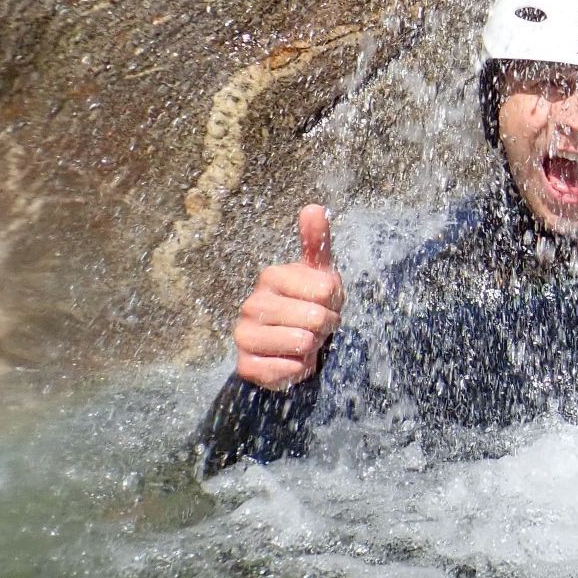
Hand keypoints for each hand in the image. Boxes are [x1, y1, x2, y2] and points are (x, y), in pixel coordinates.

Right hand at [233, 205, 343, 389]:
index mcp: (271, 277)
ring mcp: (244, 335)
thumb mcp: (320, 272)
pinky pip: (286, 369)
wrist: (296, 344)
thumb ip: (317, 241)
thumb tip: (313, 207)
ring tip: (305, 342)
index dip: (334, 300)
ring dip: (313, 347)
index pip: (324, 290)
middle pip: (314, 319)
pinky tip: (293, 361)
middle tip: (317, 325)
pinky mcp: (245, 365)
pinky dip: (298, 369)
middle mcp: (251, 304)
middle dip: (325, 326)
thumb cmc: (311, 303)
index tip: (325, 301)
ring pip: (301, 342)